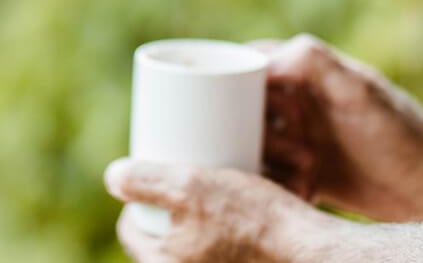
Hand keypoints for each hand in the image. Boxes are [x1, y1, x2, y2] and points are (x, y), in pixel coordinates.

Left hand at [104, 158, 343, 262]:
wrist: (309, 250)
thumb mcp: (190, 187)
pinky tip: (234, 210)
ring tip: (210, 184)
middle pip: (160, 236)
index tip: (154, 171)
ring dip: (196, 216)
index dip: (137, 195)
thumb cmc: (253, 220)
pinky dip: (220, 231)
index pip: (131, 229)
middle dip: (168, 204)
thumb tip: (112, 177)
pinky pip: (218, 251)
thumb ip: (145, 182)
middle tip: (185, 173)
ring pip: (191, 242)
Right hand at [253, 34, 422, 221]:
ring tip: (305, 175)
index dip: (234, 91)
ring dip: (267, 166)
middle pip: (239, 113)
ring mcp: (297, 136)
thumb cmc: (401, 132)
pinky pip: (268, 178)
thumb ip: (311, 62)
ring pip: (251, 148)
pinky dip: (277, 187)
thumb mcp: (357, 91)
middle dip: (258, 137)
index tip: (253, 115)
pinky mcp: (302, 171)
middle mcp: (295, 100)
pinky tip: (306, 193)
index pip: (242, 67)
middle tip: (298, 153)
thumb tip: (257, 58)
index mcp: (302, 70)